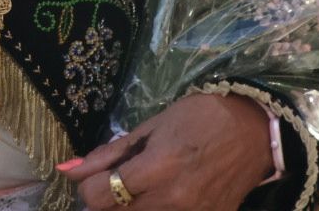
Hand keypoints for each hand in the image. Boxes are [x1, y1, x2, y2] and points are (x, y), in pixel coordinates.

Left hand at [60, 93, 273, 210]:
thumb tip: (65, 170)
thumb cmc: (200, 117)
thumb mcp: (150, 127)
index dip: (88, 185)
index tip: (96, 174)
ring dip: (127, 209)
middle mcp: (174, 201)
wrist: (253, 131)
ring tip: (138, 189)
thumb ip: (108, 154)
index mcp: (158, 169)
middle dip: (104, 200)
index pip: (99, 196)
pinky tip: (160, 197)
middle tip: (116, 181)